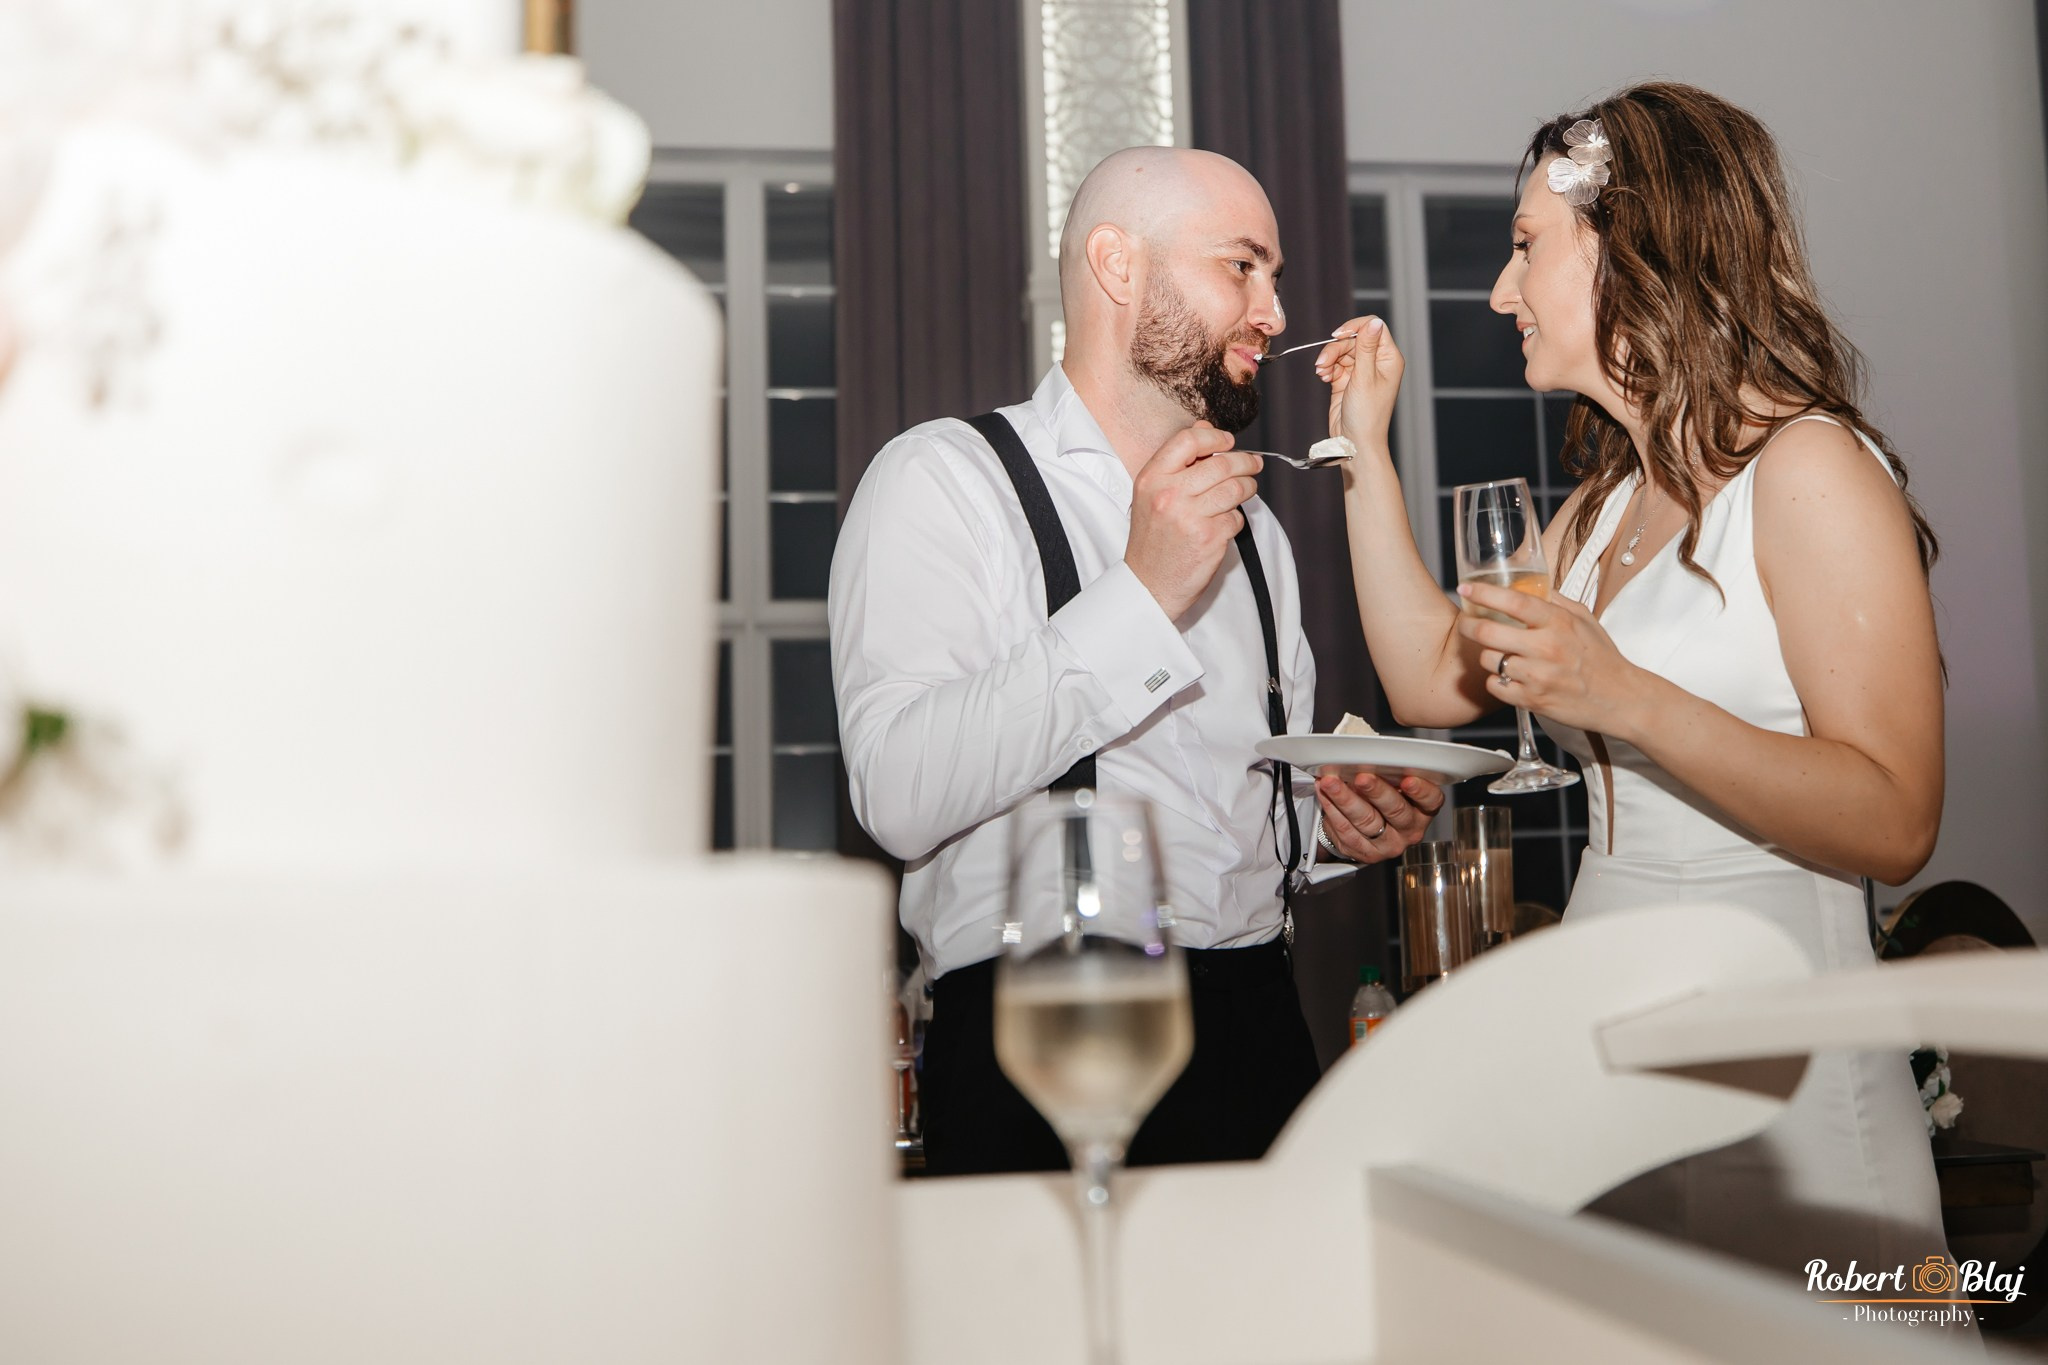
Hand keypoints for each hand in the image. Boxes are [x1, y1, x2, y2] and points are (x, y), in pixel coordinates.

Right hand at [1124, 422, 1262, 620]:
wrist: (1148, 584)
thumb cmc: (1152, 539)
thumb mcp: (1152, 494)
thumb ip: (1178, 461)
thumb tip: (1204, 428)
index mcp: (1151, 478)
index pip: (1188, 440)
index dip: (1215, 438)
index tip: (1229, 443)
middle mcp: (1169, 494)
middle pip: (1220, 464)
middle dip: (1245, 462)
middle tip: (1254, 465)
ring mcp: (1190, 517)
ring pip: (1235, 488)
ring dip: (1248, 487)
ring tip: (1247, 489)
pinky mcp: (1210, 538)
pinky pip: (1236, 517)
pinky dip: (1235, 519)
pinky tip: (1224, 523)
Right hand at [1315, 315, 1402, 451]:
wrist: (1354, 443)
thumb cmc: (1367, 416)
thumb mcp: (1365, 377)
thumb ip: (1366, 347)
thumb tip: (1373, 322)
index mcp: (1388, 359)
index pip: (1374, 328)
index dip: (1355, 328)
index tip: (1338, 336)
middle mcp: (1376, 362)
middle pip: (1353, 339)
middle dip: (1336, 348)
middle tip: (1323, 363)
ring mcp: (1361, 371)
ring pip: (1341, 351)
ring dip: (1329, 358)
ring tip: (1321, 372)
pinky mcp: (1346, 380)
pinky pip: (1335, 364)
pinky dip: (1327, 368)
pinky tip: (1323, 377)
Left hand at [1315, 769, 1444, 862]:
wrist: (1365, 829)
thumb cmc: (1382, 798)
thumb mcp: (1393, 783)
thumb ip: (1389, 772)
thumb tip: (1368, 753)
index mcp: (1423, 809)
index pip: (1430, 800)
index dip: (1421, 791)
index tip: (1408, 780)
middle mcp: (1410, 829)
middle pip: (1396, 810)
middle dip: (1376, 792)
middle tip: (1362, 777)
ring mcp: (1389, 844)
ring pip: (1366, 821)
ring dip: (1345, 799)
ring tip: (1331, 782)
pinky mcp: (1367, 853)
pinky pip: (1347, 831)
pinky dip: (1332, 810)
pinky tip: (1324, 794)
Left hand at [1456, 580, 1652, 738]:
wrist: (1620, 699)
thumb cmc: (1601, 657)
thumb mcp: (1584, 620)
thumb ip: (1555, 601)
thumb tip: (1530, 585)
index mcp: (1558, 623)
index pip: (1514, 602)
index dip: (1484, 594)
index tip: (1465, 589)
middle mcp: (1546, 648)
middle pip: (1488, 632)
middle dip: (1468, 626)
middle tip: (1466, 624)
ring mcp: (1538, 676)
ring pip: (1488, 660)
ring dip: (1487, 655)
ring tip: (1498, 653)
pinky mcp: (1532, 700)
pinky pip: (1495, 686)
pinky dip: (1496, 681)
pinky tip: (1507, 676)